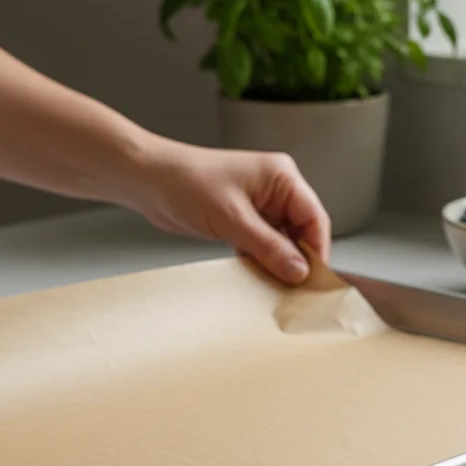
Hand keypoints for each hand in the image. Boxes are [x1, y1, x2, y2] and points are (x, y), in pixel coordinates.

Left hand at [122, 140, 331, 284]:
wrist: (148, 180)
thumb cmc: (184, 181)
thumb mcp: (232, 218)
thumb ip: (269, 247)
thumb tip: (298, 270)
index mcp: (281, 176)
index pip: (314, 217)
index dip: (317, 250)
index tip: (314, 279)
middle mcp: (274, 189)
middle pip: (301, 231)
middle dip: (298, 260)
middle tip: (297, 289)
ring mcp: (259, 205)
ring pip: (282, 242)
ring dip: (278, 263)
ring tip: (276, 286)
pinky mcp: (243, 219)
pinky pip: (263, 245)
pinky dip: (262, 262)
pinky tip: (258, 277)